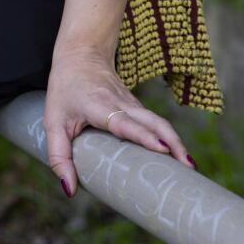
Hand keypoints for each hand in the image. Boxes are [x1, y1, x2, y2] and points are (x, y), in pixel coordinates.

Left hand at [43, 46, 194, 197]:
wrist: (81, 54)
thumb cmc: (65, 90)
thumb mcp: (53, 123)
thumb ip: (58, 157)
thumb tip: (69, 189)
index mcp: (99, 106)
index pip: (125, 122)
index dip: (145, 136)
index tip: (163, 149)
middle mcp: (121, 103)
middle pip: (154, 122)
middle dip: (173, 144)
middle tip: (188, 169)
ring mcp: (132, 103)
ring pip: (160, 122)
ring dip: (177, 142)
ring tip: (190, 168)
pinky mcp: (138, 107)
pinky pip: (156, 123)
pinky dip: (169, 138)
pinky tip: (177, 157)